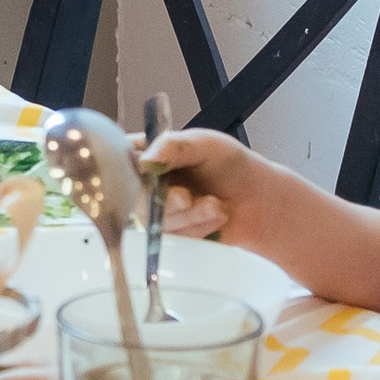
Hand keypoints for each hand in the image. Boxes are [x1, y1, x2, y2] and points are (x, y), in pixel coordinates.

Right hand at [136, 126, 272, 245]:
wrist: (259, 201)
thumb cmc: (233, 166)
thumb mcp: (207, 144)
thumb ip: (175, 146)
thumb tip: (146, 160)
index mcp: (149, 152)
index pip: (119, 157)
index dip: (128, 169)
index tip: (147, 175)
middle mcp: (146, 182)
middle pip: (133, 196)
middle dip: (165, 200)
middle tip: (186, 197)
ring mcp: (156, 210)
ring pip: (155, 220)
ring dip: (190, 215)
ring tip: (216, 204)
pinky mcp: (170, 234)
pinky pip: (174, 236)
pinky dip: (198, 227)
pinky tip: (215, 217)